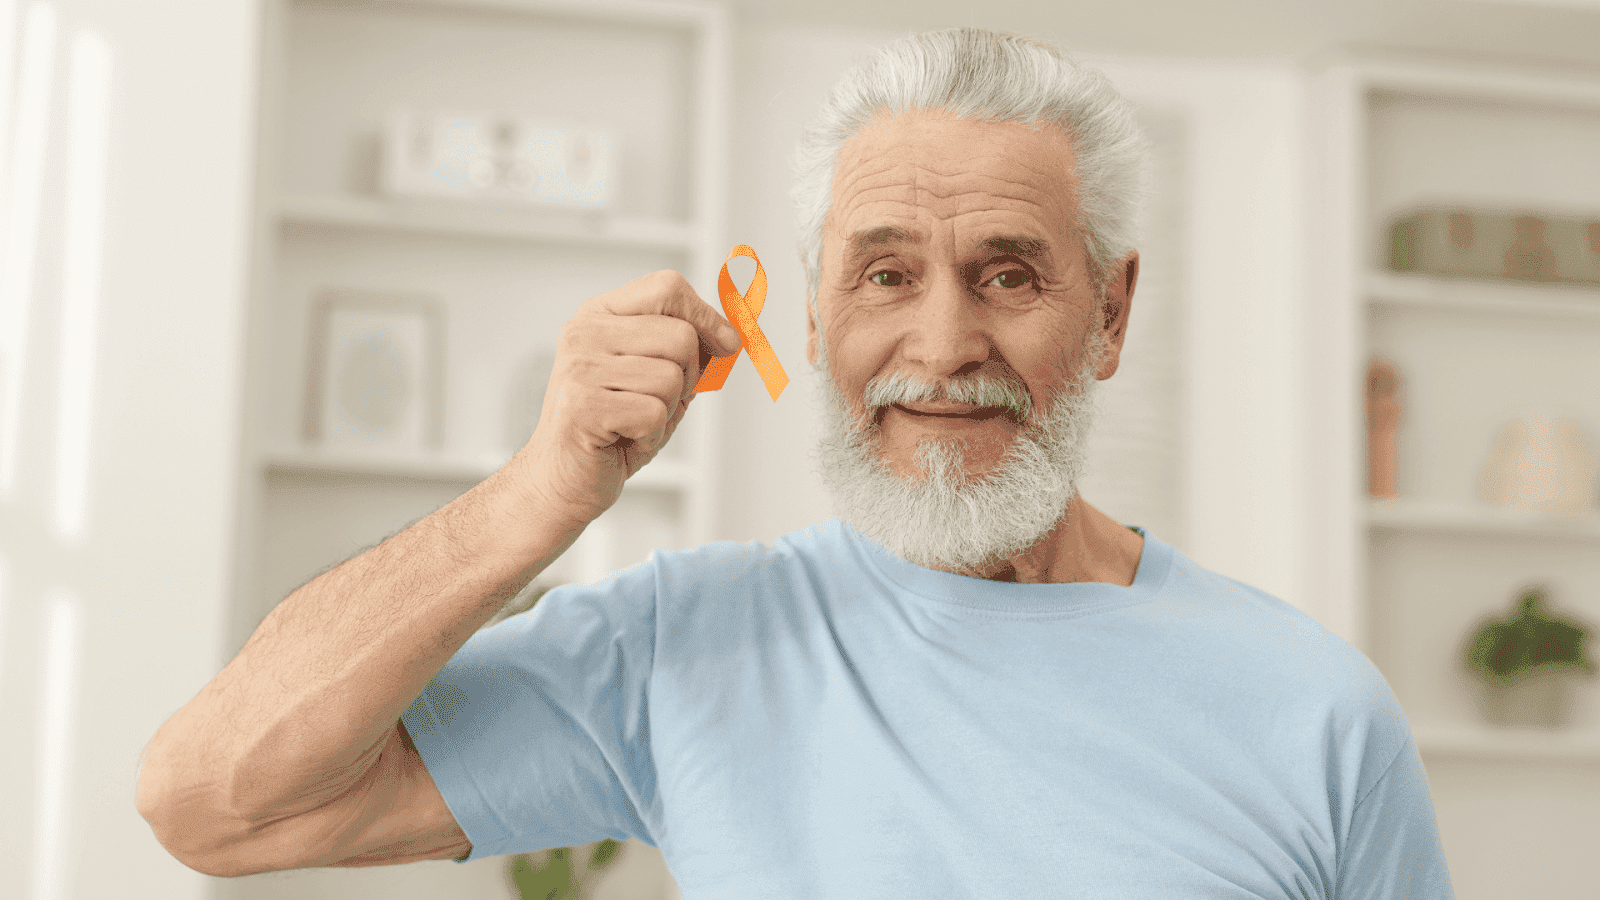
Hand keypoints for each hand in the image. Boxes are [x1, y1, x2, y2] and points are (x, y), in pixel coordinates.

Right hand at [504, 269, 741, 527]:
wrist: (564, 478)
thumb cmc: (613, 427)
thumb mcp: (654, 376)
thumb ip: (687, 351)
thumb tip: (729, 337)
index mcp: (601, 314)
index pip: (667, 287)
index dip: (707, 316)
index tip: (726, 344)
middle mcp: (585, 333)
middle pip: (680, 336)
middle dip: (687, 377)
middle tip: (657, 401)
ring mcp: (580, 368)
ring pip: (671, 378)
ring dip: (665, 411)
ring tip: (633, 422)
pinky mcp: (582, 407)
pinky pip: (654, 413)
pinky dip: (650, 435)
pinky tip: (623, 439)